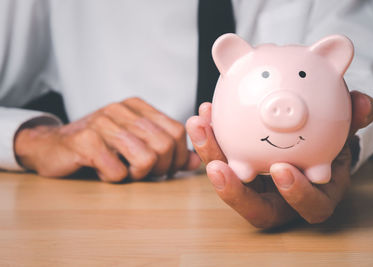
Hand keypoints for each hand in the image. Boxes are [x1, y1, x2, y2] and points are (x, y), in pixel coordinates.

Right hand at [15, 97, 200, 181]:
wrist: (52, 146)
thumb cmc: (99, 147)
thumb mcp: (135, 143)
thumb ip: (166, 150)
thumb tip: (195, 161)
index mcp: (137, 106)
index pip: (176, 131)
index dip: (176, 156)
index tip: (164, 168)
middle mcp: (121, 109)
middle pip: (164, 145)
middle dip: (160, 168)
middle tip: (143, 173)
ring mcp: (102, 123)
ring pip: (146, 158)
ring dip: (138, 175)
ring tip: (124, 171)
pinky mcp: (85, 141)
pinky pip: (118, 171)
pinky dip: (115, 179)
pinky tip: (102, 170)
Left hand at [186, 91, 372, 227]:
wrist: (307, 139)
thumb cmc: (328, 142)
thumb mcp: (343, 132)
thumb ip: (353, 120)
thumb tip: (364, 103)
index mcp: (313, 194)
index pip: (308, 206)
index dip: (295, 194)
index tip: (282, 170)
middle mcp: (279, 197)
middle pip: (252, 204)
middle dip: (232, 189)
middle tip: (217, 167)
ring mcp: (254, 185)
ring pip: (228, 179)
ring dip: (210, 154)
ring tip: (200, 126)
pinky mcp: (236, 167)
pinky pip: (220, 155)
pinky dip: (211, 136)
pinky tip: (205, 111)